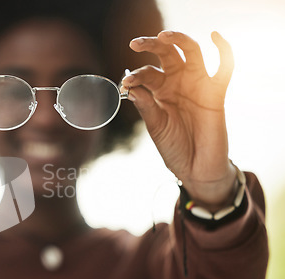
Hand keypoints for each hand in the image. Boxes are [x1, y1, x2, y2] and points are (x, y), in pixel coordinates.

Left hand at [122, 31, 236, 210]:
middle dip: (151, 45)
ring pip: (191, 52)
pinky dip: (224, 49)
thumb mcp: (156, 127)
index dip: (136, 76)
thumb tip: (131, 86)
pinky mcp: (216, 93)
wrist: (195, 170)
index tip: (126, 82)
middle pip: (166, 54)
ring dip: (179, 40)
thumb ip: (146, 106)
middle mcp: (178, 83)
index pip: (147, 74)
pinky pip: (225, 67)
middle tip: (135, 43)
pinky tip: (215, 36)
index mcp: (160, 91)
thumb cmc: (174, 148)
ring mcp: (197, 85)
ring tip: (163, 36)